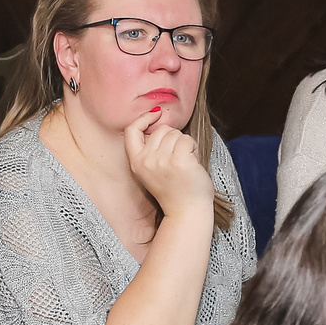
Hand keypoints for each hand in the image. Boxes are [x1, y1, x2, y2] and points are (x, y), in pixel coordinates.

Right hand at [123, 105, 214, 221]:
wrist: (186, 211)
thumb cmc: (174, 189)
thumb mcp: (152, 169)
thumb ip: (150, 149)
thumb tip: (159, 119)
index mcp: (136, 162)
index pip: (131, 131)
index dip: (143, 118)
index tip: (156, 114)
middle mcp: (147, 160)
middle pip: (162, 130)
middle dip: (174, 138)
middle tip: (178, 157)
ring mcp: (163, 160)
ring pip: (176, 134)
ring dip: (185, 144)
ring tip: (186, 162)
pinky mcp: (180, 160)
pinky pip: (188, 140)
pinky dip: (194, 148)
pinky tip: (193, 162)